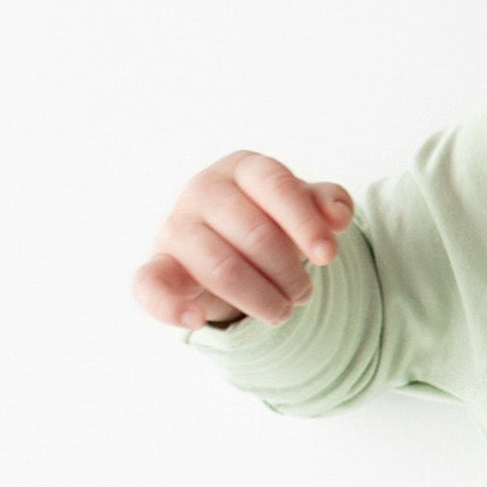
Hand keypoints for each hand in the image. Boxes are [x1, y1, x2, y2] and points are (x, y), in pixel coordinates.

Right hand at [132, 153, 354, 330]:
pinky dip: (171, 307)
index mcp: (242, 167)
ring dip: (260, 298)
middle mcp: (203, 189)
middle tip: (303, 294)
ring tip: (282, 310)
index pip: (275, 185)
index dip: (305, 223)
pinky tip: (197, 319)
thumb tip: (336, 216)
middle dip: (289, 272)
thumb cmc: (270, 221)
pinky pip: (151, 285)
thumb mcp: (302, 208)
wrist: (225, 246)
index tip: (329, 257)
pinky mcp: (158, 265)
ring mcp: (176, 227)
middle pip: (254, 232)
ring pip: (220, 266)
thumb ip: (327, 203)